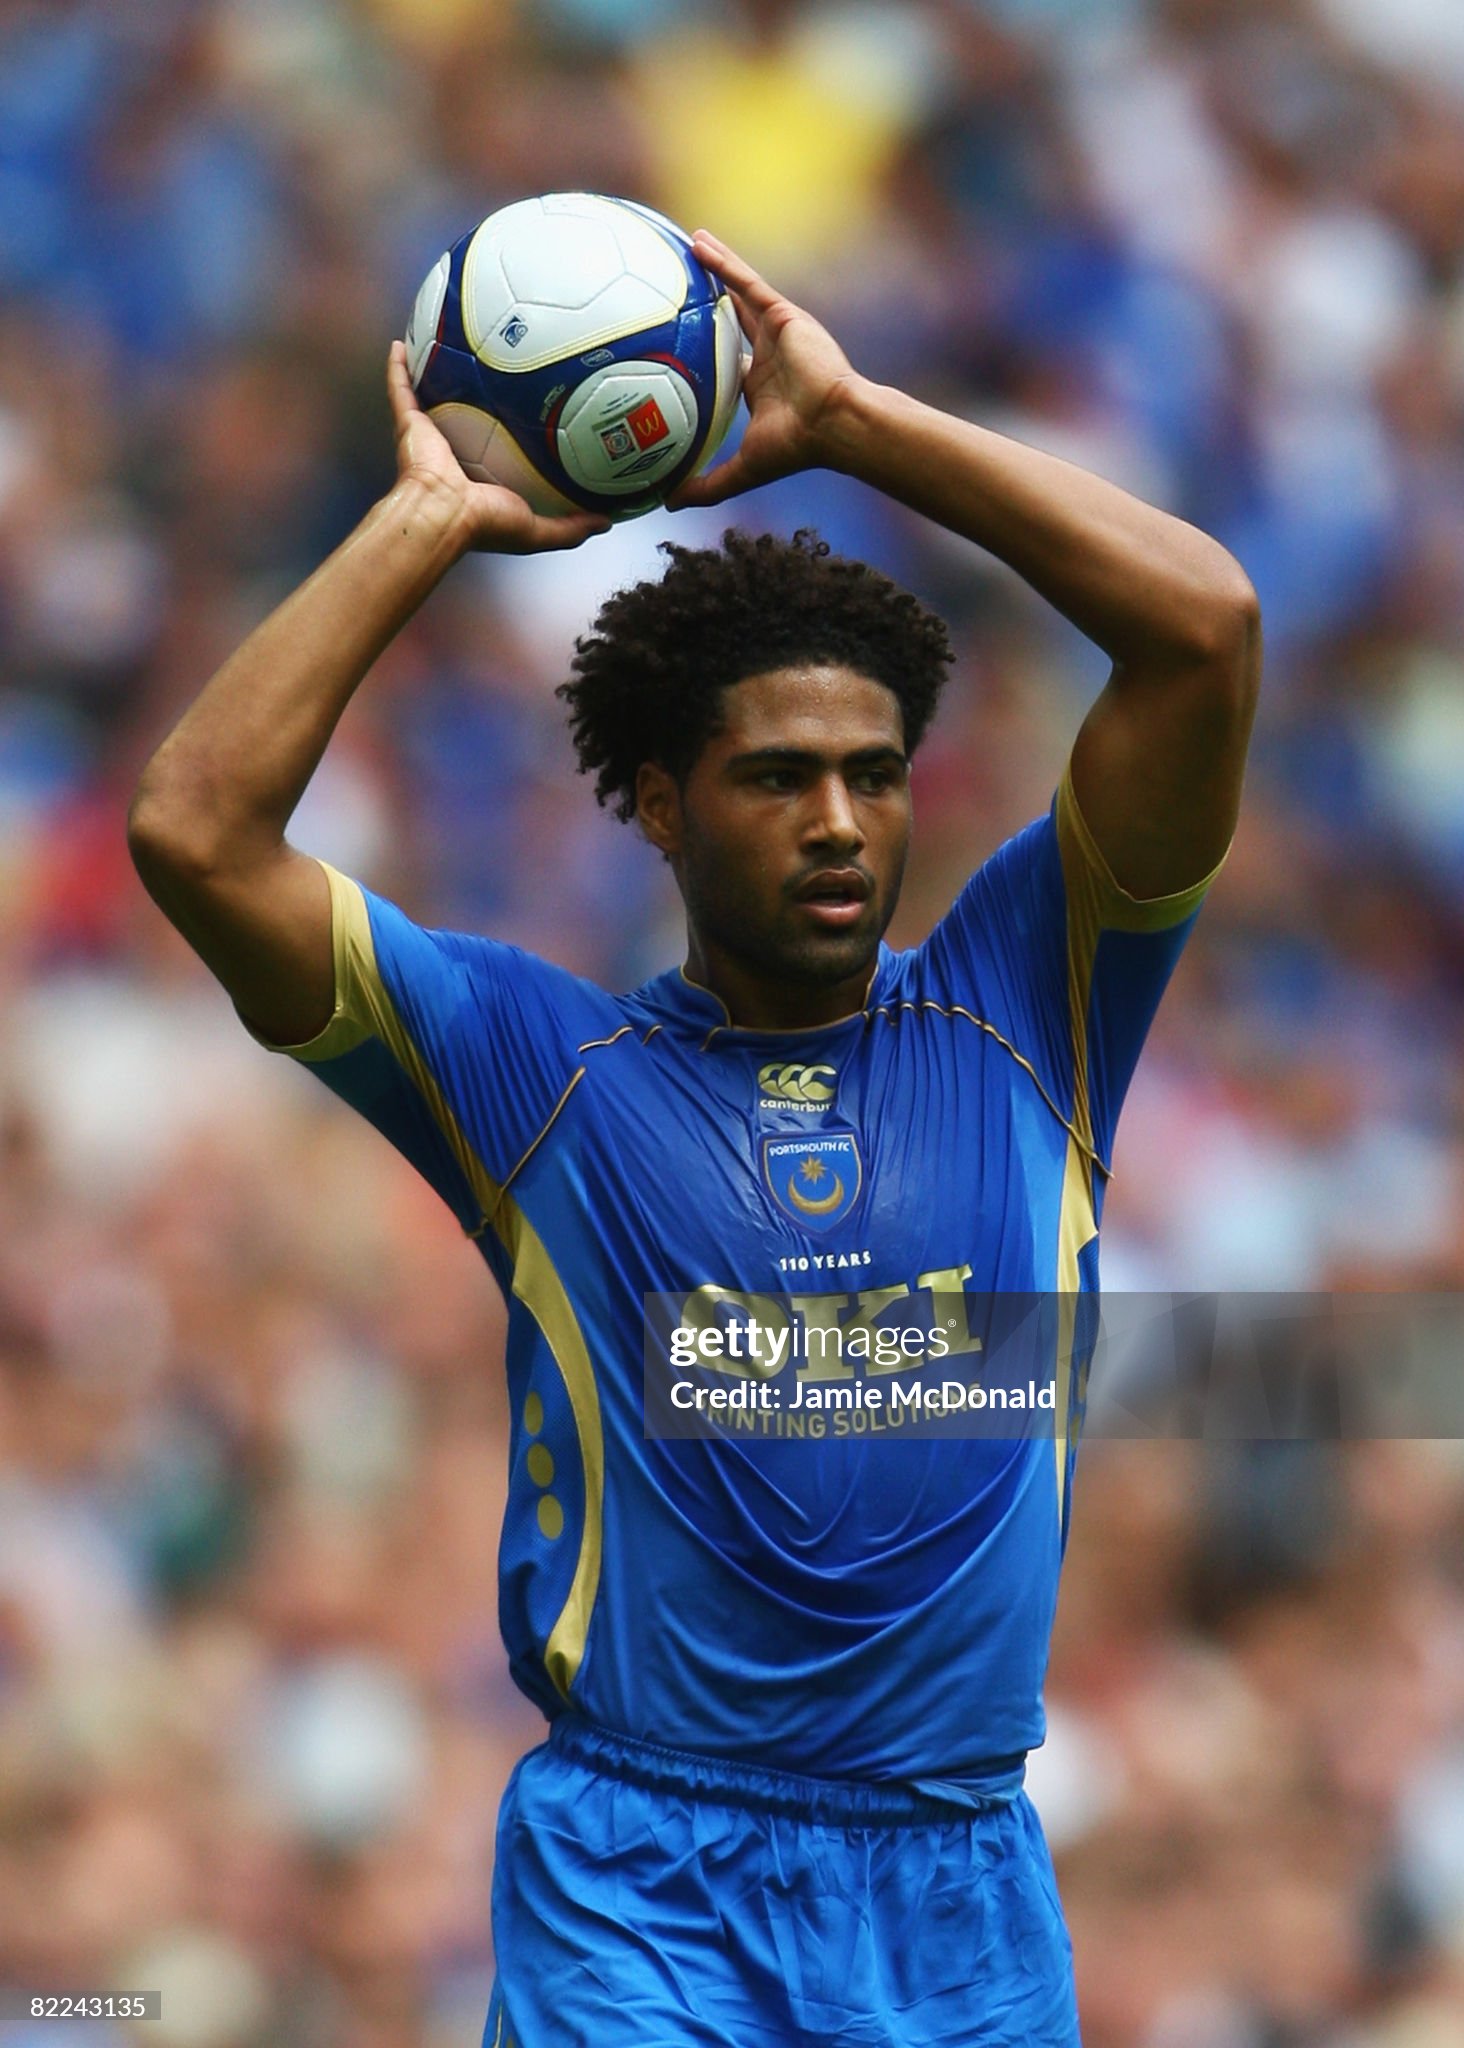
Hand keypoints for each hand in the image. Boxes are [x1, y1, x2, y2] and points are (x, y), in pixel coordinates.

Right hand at [386, 341, 608, 554]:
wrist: (443, 514)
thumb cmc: (486, 524)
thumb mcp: (538, 529)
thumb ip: (571, 527)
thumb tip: (606, 522)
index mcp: (481, 477)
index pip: (497, 450)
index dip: (512, 433)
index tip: (532, 410)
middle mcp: (455, 453)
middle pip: (466, 416)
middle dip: (476, 394)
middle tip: (494, 366)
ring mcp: (430, 436)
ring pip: (432, 396)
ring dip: (435, 373)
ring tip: (447, 346)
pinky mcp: (409, 424)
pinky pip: (401, 387)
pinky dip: (398, 367)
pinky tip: (401, 344)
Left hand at [666, 232, 861, 510]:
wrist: (834, 424)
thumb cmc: (797, 448)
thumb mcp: (743, 469)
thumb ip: (707, 485)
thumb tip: (670, 503)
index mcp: (759, 386)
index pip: (726, 362)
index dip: (704, 352)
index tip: (677, 344)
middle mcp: (767, 354)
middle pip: (730, 320)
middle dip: (709, 302)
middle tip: (678, 283)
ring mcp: (777, 331)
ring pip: (738, 292)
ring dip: (714, 268)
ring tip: (687, 244)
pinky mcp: (783, 315)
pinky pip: (746, 282)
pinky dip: (723, 263)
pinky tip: (699, 244)